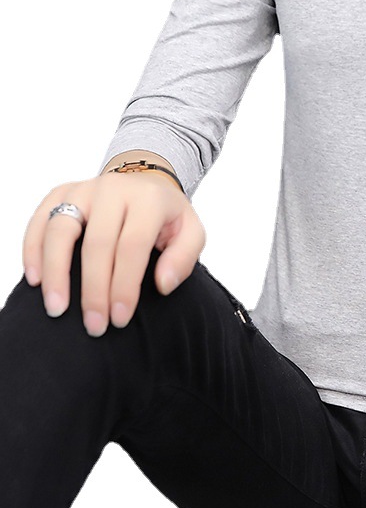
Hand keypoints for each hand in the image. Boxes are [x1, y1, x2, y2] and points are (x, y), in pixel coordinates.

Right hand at [21, 172, 205, 335]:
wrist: (147, 183)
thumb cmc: (167, 216)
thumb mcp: (191, 232)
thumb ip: (184, 258)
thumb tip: (163, 284)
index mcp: (148, 199)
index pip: (132, 246)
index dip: (124, 285)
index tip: (119, 317)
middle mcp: (113, 189)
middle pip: (97, 243)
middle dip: (94, 289)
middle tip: (94, 324)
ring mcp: (84, 188)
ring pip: (61, 229)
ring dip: (56, 272)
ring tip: (57, 307)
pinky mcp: (62, 192)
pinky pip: (40, 220)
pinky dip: (32, 249)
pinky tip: (36, 279)